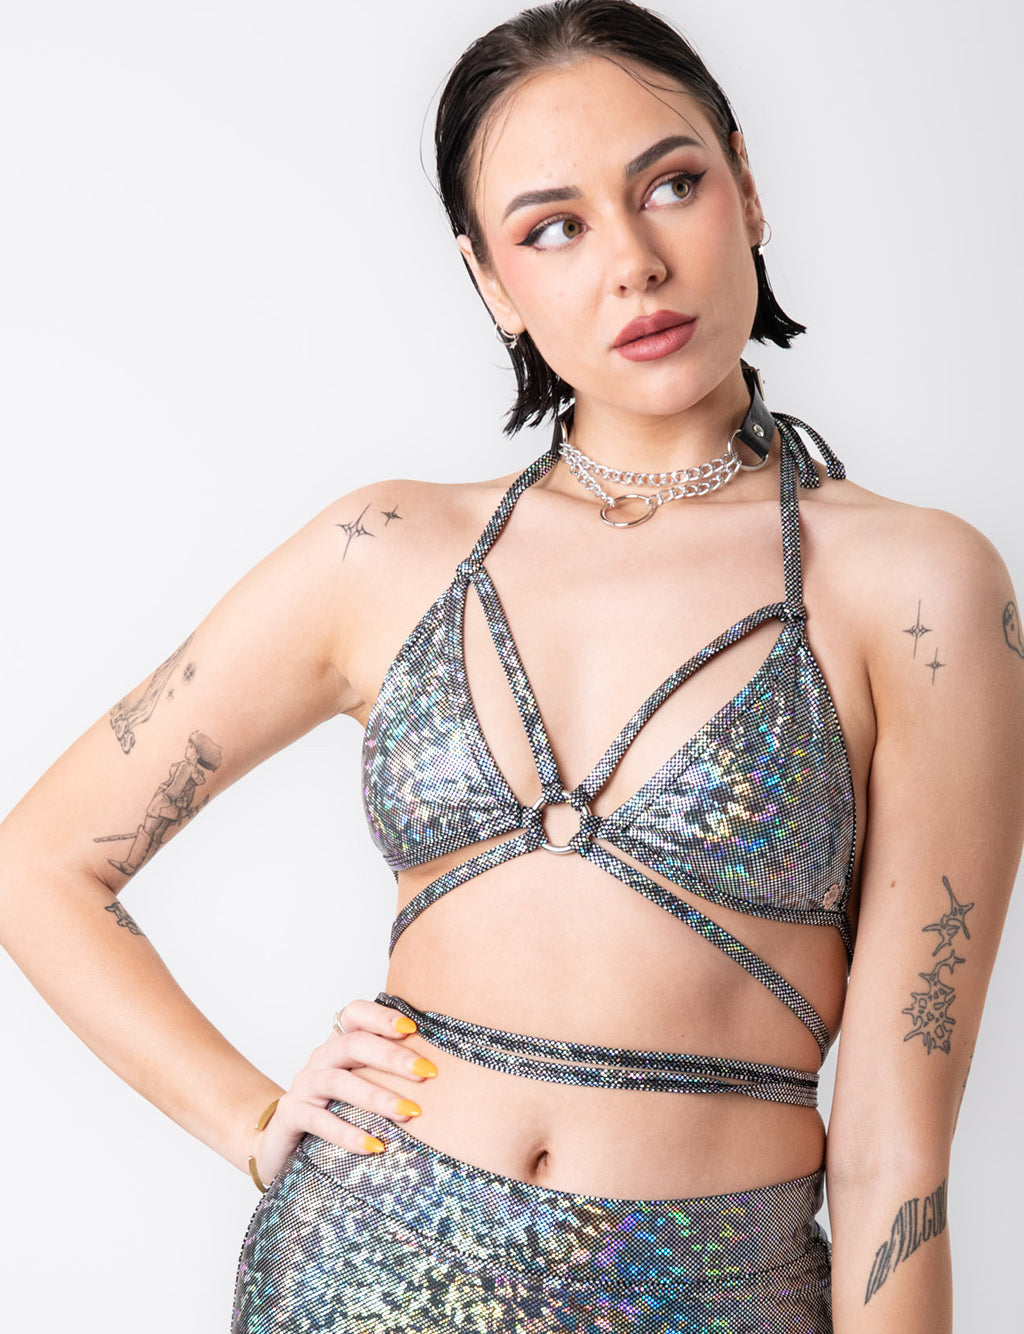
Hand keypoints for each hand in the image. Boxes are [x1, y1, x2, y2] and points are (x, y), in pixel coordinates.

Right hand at [253, 997, 436, 1182]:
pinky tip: (375, 1145)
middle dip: (392, 1057)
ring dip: (377, 1097)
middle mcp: (320, 1058)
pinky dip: (348, 1133)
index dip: (381, 1016)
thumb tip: (441, 1070)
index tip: (412, 1028)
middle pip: (354, 1044)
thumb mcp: (359, 1083)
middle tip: (426, 1073)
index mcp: (339, 1043)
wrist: (280, 1139)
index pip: (355, 1014)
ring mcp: (304, 1085)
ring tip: (410, 1112)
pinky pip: (320, 1122)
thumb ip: (388, 1072)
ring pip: (339, 1082)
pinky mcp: (292, 1115)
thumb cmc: (333, 1107)